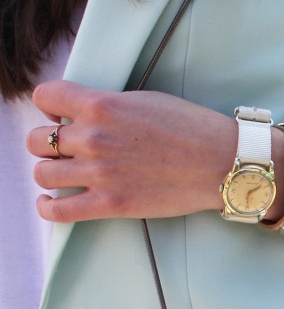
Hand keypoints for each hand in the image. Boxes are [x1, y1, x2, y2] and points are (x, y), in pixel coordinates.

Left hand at [27, 81, 233, 222]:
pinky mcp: (109, 204)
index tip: (58, 116)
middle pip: (37, 140)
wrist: (220, 162)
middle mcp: (93, 137)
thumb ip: (109, 105)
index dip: (48, 107)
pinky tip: (51, 202)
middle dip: (46, 143)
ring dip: (48, 173)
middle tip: (63, 149)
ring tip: (61, 175)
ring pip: (42, 174)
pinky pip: (58, 212)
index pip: (45, 97)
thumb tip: (85, 114)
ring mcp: (99, 173)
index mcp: (101, 105)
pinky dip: (48, 208)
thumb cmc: (190, 128)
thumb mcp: (144, 100)